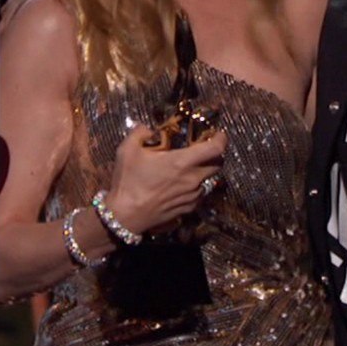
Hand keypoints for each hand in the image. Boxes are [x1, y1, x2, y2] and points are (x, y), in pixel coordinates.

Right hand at [105, 124, 226, 233]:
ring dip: (204, 171)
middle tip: (204, 149)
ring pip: (209, 180)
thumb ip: (140, 133)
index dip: (221, 139)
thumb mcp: (127, 150)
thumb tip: (148, 129)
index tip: (218, 135)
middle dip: (215, 154)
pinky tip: (181, 184)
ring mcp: (192, 196)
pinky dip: (196, 186)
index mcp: (181, 162)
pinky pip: (200, 194)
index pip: (216, 149)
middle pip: (218, 164)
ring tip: (189, 168)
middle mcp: (192, 179)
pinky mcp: (189, 209)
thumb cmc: (128, 182)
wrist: (125, 216)